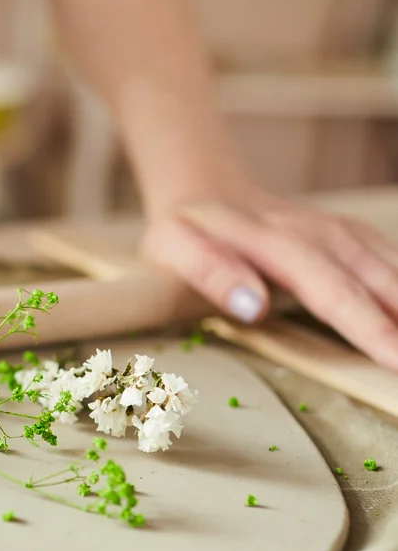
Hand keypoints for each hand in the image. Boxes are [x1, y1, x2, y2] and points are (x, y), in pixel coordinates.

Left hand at [142, 192, 397, 369]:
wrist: (208, 192)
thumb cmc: (187, 232)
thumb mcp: (174, 247)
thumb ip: (211, 273)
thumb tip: (256, 306)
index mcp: (275, 240)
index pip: (331, 289)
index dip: (368, 326)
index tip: (397, 358)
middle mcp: (318, 232)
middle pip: (376, 281)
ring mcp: (339, 231)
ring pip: (392, 268)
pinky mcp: (350, 236)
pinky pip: (392, 259)